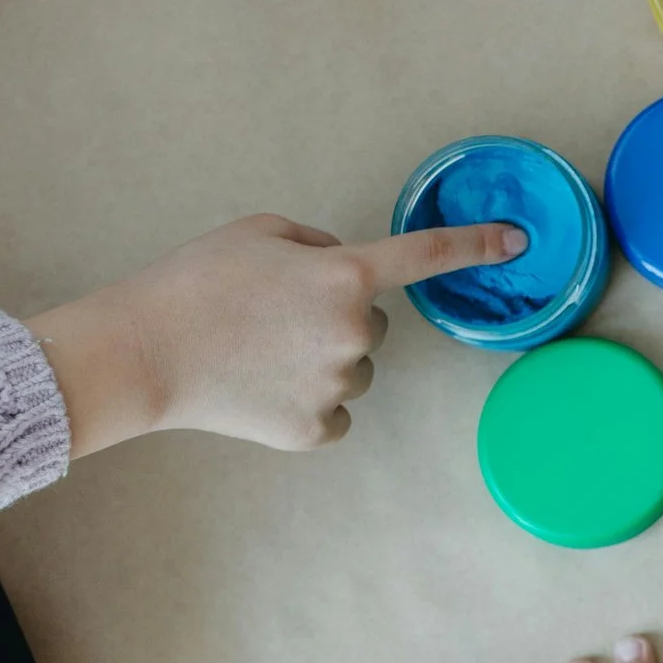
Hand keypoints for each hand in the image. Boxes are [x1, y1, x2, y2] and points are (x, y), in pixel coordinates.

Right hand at [28, 214, 524, 455]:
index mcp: (344, 275)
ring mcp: (338, 386)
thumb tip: (341, 267)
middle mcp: (354, 332)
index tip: (518, 243)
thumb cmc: (196, 282)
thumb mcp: (261, 232)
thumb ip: (319, 247)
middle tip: (272, 316)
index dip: (477, 245)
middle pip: (370, 324)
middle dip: (333, 318)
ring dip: (320, 362)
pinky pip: (335, 413)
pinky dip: (307, 404)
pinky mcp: (316, 430)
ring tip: (258, 353)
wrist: (144, 352)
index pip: (427, 256)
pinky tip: (261, 389)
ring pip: (352, 370)